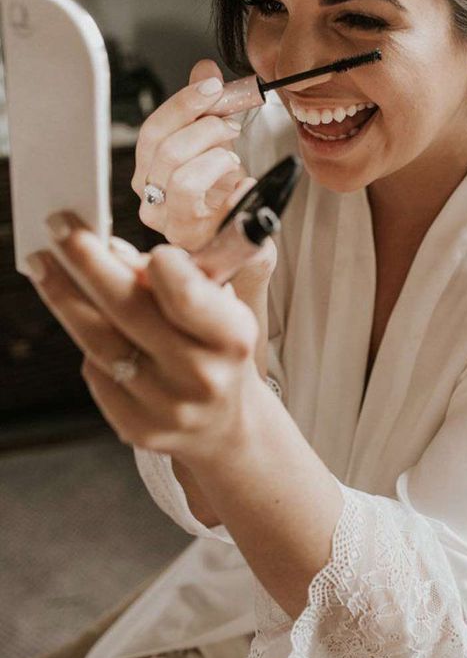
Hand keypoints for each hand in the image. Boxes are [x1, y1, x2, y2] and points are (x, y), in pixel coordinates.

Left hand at [27, 212, 262, 468]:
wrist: (224, 423)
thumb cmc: (217, 347)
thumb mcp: (218, 304)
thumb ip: (172, 275)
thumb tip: (110, 250)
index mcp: (232, 337)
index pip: (185, 293)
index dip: (161, 264)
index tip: (143, 245)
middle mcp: (202, 375)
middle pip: (129, 310)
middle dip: (89, 262)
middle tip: (59, 229)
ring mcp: (166, 407)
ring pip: (99, 340)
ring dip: (64, 296)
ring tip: (44, 266)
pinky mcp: (137, 428)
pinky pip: (95, 372)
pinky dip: (89, 343)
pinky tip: (87, 323)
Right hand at [132, 59, 247, 250]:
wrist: (240, 244)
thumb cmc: (221, 197)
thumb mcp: (213, 145)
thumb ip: (206, 108)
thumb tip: (204, 69)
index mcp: (148, 174)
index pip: (152, 131)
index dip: (183, 103)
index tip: (213, 86)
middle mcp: (152, 202)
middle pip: (167, 152)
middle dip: (205, 128)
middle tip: (231, 125)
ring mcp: (175, 227)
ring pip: (183, 181)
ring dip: (217, 158)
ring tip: (234, 159)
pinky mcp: (203, 245)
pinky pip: (219, 212)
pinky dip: (238, 191)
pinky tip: (247, 185)